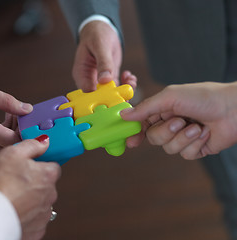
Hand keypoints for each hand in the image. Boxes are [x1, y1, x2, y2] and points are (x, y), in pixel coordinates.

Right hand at [0, 136, 60, 239]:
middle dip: (34, 183)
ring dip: (30, 201)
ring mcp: (44, 214)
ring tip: (12, 198)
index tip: (29, 167)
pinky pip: (34, 219)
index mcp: (48, 175)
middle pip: (46, 185)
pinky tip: (13, 210)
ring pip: (40, 203)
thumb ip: (32, 145)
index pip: (53, 167)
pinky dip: (26, 216)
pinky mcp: (37, 229)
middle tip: (15, 182)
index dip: (40, 165)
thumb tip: (44, 141)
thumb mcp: (12, 153)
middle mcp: (50, 195)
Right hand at [75, 21, 135, 91]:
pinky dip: (126, 84)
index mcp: (81, 74)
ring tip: (131, 81)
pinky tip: (130, 76)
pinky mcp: (109, 78)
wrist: (101, 29)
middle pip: (100, 96)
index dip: (100, 97)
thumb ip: (103, 63)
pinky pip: (117, 86)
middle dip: (115, 95)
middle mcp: (89, 80)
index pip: (88, 92)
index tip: (114, 94)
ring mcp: (99, 80)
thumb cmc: (96, 35)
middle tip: (128, 90)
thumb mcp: (100, 46)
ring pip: (111, 93)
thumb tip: (105, 80)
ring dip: (123, 89)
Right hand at [120, 82, 236, 159]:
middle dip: (166, 131)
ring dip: (184, 137)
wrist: (233, 108)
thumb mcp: (170, 97)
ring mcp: (182, 137)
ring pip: (169, 148)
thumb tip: (123, 115)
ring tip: (197, 126)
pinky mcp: (194, 149)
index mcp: (162, 111)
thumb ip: (145, 108)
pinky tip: (205, 133)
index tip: (131, 141)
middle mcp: (170, 124)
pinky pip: (185, 154)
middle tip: (180, 121)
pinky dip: (195, 143)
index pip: (142, 124)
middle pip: (154, 138)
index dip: (135, 133)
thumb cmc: (203, 97)